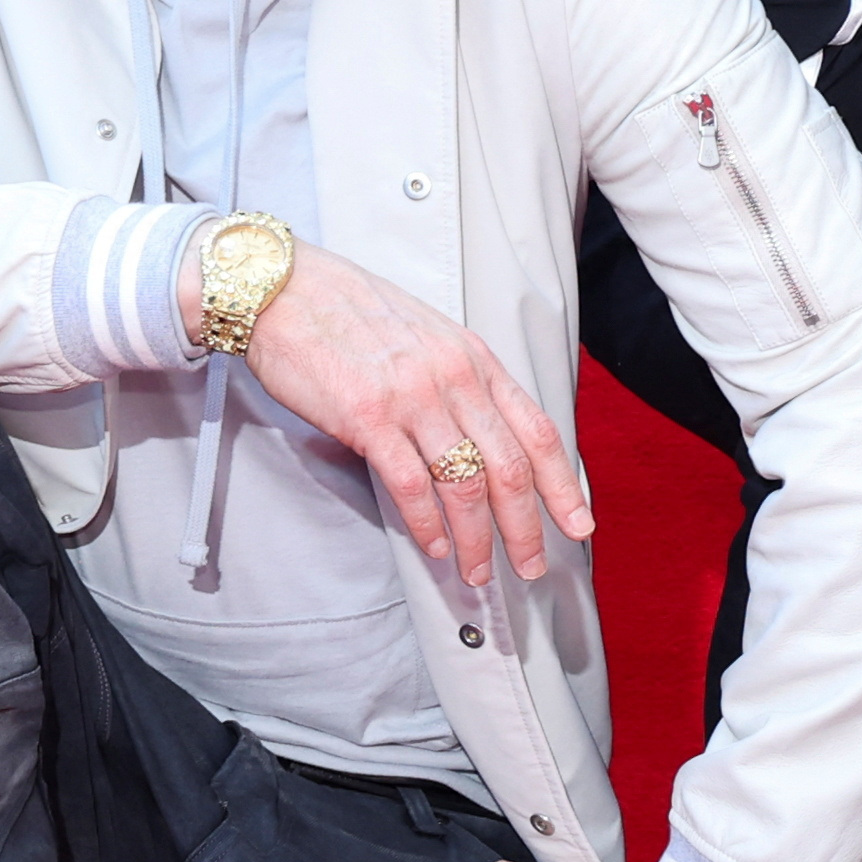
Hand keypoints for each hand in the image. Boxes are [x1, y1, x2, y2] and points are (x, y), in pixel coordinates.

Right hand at [239, 240, 596, 584]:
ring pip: (466, 486)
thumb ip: (461, 382)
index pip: (538, 431)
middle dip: (527, 528)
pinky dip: (428, 526)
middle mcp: (454, 378)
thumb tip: (485, 437)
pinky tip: (434, 547)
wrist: (282, 289)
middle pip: (511, 469)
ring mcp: (413, 398)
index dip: (563, 485)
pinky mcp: (368, 418)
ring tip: (476, 571)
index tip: (579, 523)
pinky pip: (412, 486)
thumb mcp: (428, 337)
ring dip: (477, 540)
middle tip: (531, 566)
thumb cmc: (350, 313)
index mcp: (475, 360)